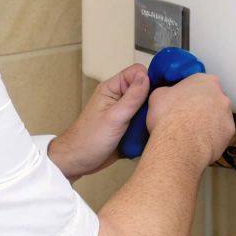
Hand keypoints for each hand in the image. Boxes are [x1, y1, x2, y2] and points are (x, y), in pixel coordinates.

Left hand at [48, 63, 149, 179]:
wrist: (78, 162)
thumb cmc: (86, 140)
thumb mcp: (113, 118)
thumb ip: (131, 97)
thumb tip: (146, 77)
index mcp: (112, 89)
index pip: (137, 72)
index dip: (149, 79)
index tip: (157, 93)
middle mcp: (119, 98)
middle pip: (145, 89)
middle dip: (153, 99)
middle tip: (158, 112)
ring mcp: (124, 112)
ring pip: (147, 106)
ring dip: (152, 115)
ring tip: (154, 124)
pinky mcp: (128, 126)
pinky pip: (144, 121)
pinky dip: (148, 126)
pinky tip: (151, 133)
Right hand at [145, 73, 235, 163]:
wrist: (179, 143)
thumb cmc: (168, 116)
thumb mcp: (158, 95)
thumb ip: (168, 91)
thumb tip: (168, 95)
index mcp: (205, 81)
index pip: (199, 83)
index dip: (189, 94)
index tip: (181, 102)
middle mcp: (221, 95)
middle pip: (211, 100)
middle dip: (201, 108)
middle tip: (186, 118)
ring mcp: (228, 114)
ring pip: (218, 117)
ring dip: (208, 123)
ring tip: (191, 133)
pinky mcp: (229, 133)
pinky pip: (220, 134)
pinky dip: (212, 137)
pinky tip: (199, 142)